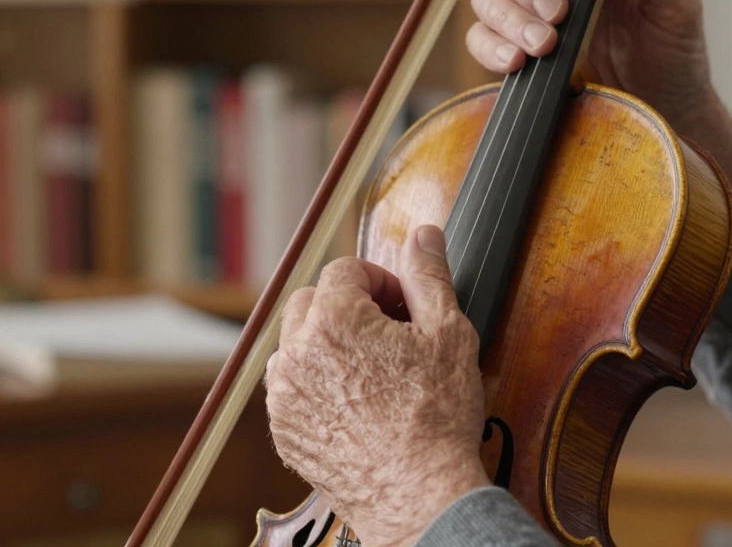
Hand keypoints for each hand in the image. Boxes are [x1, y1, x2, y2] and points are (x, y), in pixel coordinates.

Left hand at [265, 226, 489, 546]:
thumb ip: (429, 276)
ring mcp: (284, 396)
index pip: (345, 270)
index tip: (404, 306)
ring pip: (295, 345)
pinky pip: (290, 389)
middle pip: (311, 302)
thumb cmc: (438, 418)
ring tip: (372, 369)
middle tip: (389, 334)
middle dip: (347, 307)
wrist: (420, 496)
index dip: (380, 281)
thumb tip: (424, 235)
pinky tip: (356, 402)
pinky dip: (315, 385)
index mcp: (333, 320)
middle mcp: (296, 354)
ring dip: (326, 344)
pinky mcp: (283, 431)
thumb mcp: (448, 333)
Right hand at [466, 0, 716, 131]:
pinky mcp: (515, 52)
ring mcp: (528, 15)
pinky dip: (490, 48)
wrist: (663, 110)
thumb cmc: (672, 52)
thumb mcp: (676, 5)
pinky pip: (480, 39)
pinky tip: (517, 62)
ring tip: (545, 46)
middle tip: (557, 14)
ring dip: (509, 18)